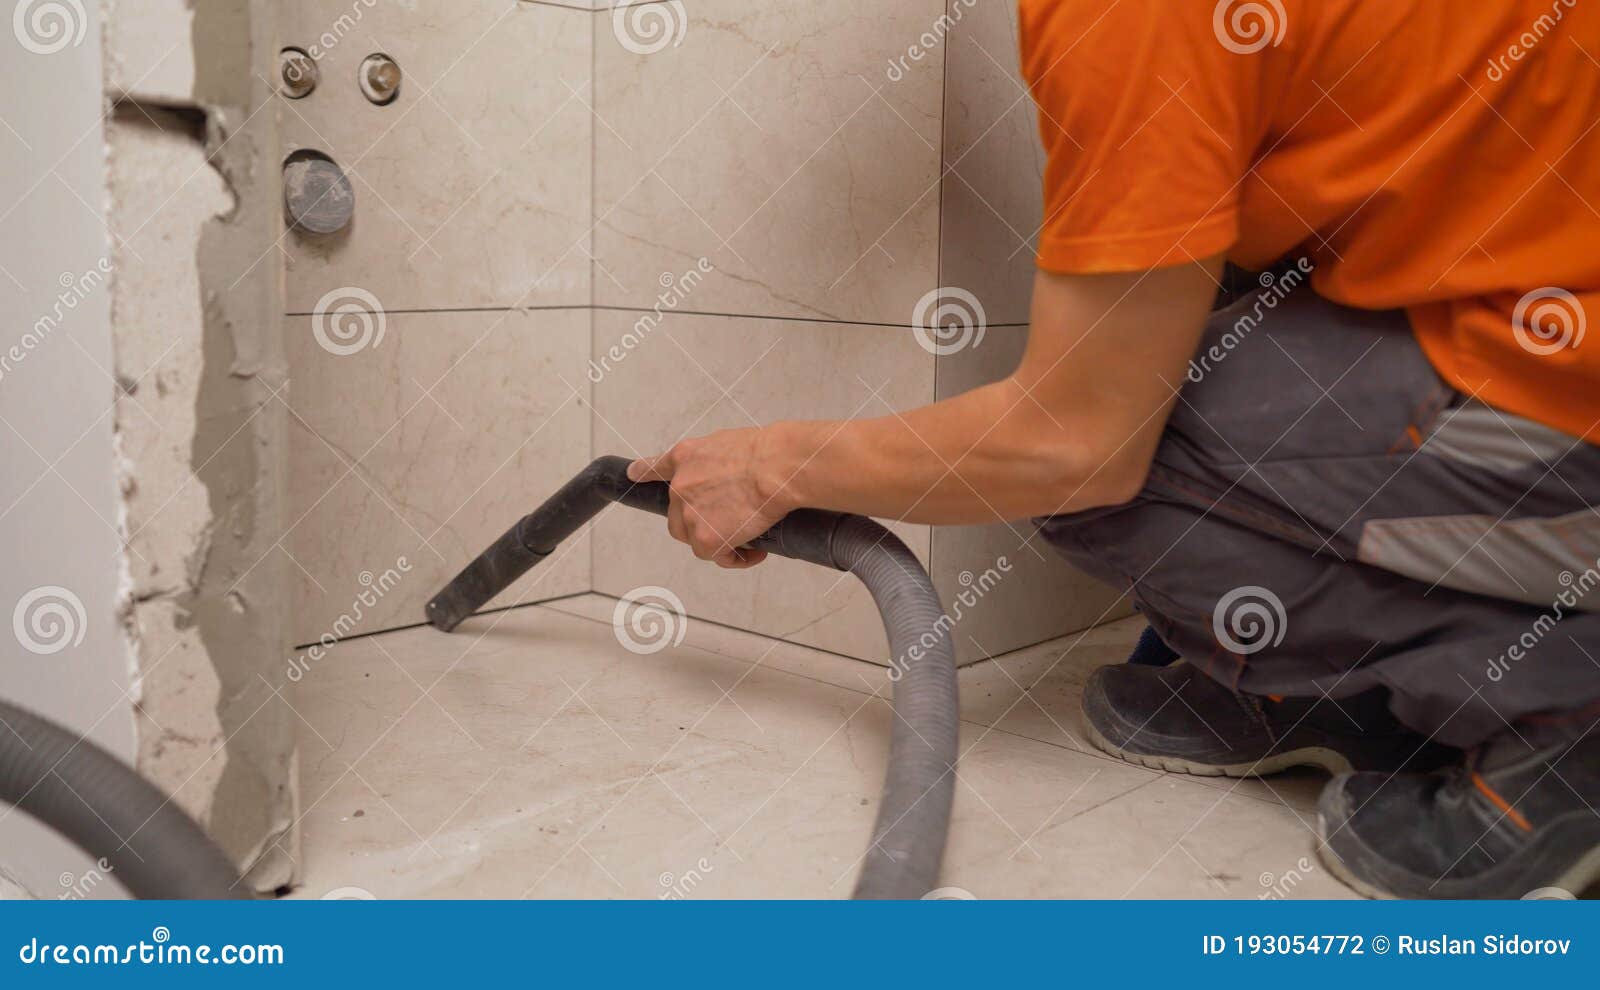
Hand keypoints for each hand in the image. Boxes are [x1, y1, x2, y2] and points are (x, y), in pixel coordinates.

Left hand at [628, 428, 793, 568]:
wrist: (775, 468)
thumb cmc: (767, 452)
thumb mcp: (731, 443)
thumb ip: (716, 461)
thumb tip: (727, 476)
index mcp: (686, 457)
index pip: (656, 467)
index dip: (644, 472)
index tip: (634, 474)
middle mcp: (680, 486)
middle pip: (677, 517)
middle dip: (699, 524)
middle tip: (728, 522)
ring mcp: (689, 514)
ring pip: (695, 539)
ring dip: (718, 541)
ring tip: (746, 537)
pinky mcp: (706, 539)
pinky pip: (717, 556)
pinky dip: (736, 557)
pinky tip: (754, 552)